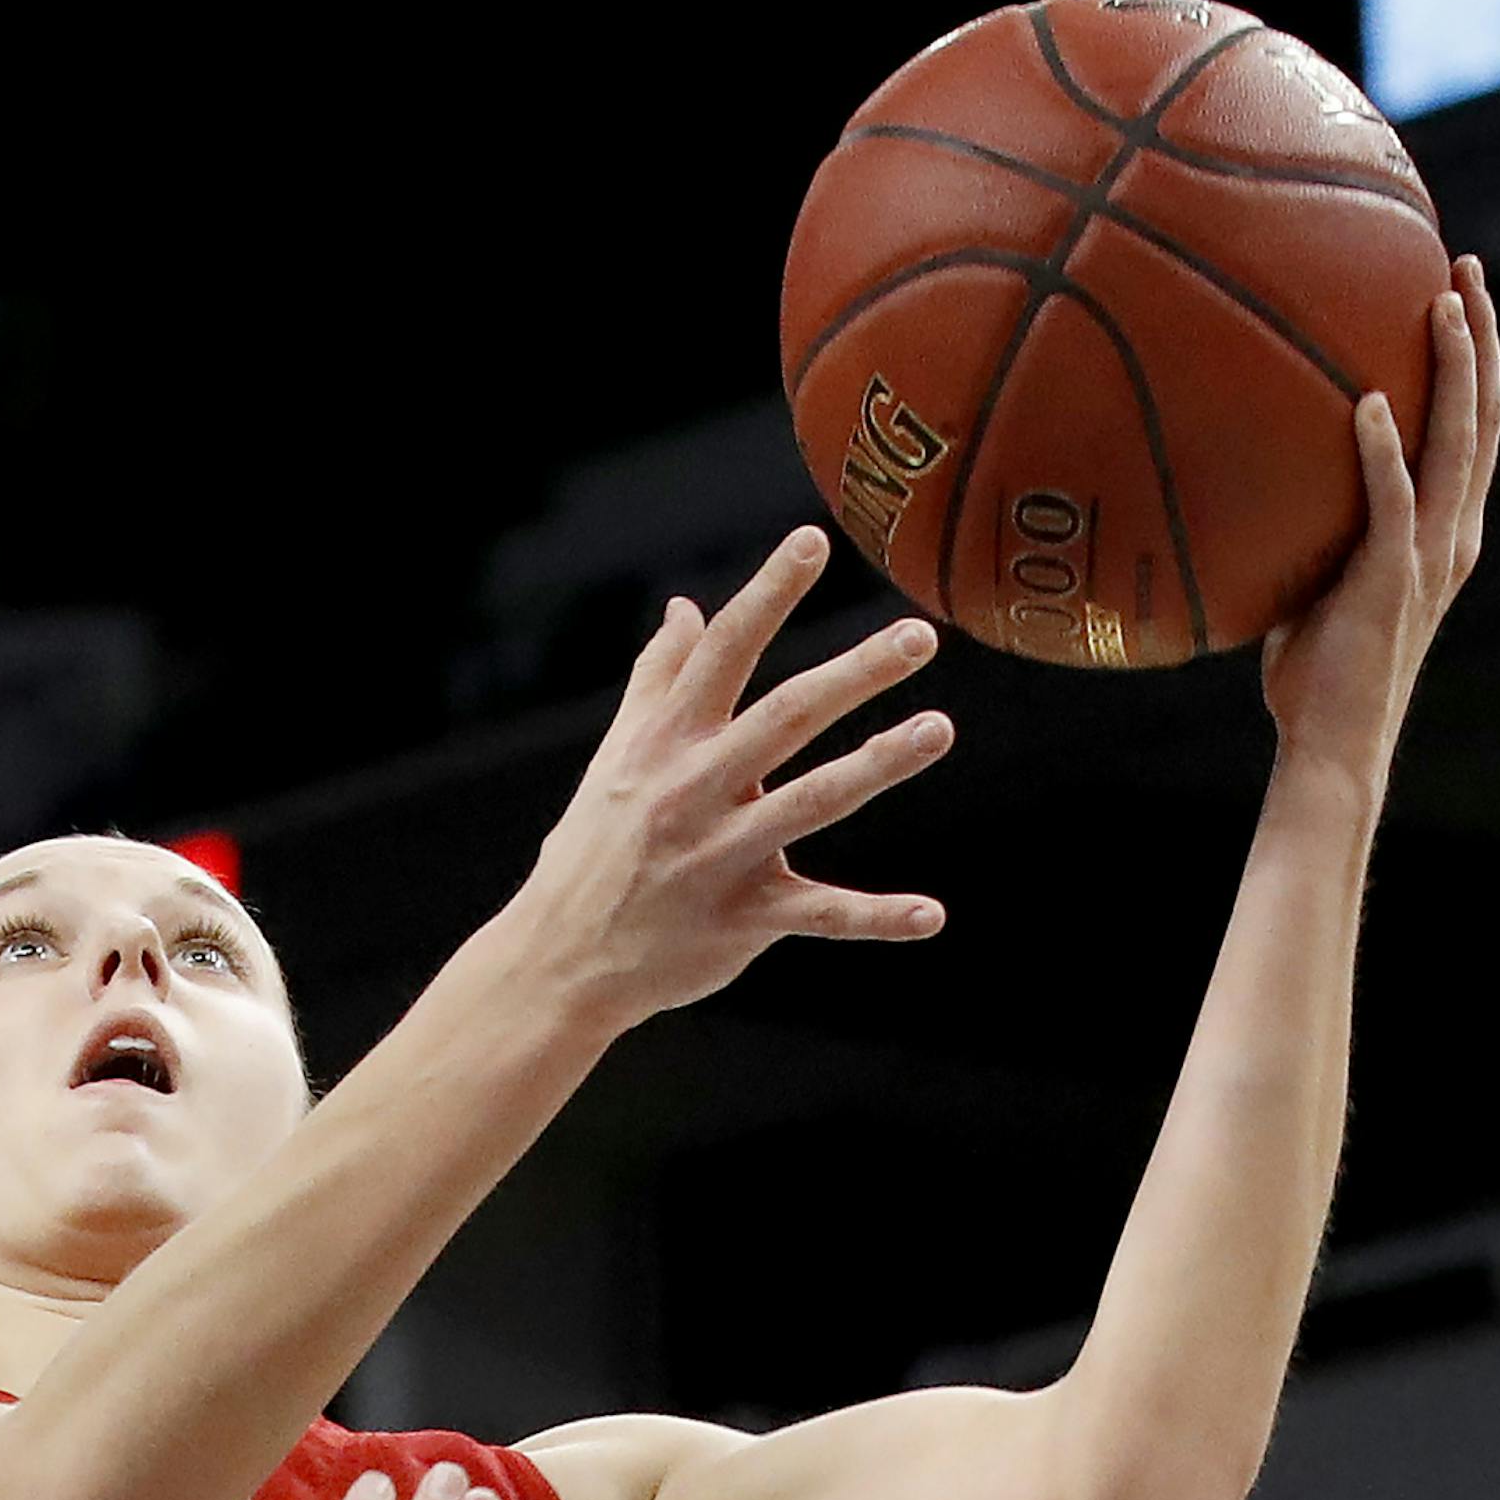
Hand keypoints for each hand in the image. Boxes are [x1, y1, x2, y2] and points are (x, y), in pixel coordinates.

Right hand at [520, 529, 953, 1026]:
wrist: (560, 959)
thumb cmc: (594, 850)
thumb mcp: (616, 758)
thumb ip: (657, 680)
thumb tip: (684, 608)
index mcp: (665, 742)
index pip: (723, 653)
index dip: (767, 595)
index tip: (813, 541)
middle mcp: (693, 790)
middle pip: (785, 717)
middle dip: (853, 674)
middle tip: (920, 635)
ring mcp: (719, 855)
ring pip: (811, 800)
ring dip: (878, 764)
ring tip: (939, 729)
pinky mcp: (742, 919)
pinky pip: (819, 915)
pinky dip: (876, 918)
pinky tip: (931, 915)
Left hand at [1261, 255, 1499, 799]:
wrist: (1331, 741)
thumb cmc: (1317, 670)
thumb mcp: (1320, 578)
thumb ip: (1313, 525)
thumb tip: (1256, 475)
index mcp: (1446, 530)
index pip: (1474, 427)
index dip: (1478, 358)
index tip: (1460, 293)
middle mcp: (1453, 533)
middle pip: (1483, 415)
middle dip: (1481, 336)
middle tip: (1465, 267)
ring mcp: (1428, 555)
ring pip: (1457, 443)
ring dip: (1454, 370)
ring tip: (1440, 305)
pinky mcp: (1391, 580)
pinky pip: (1392, 502)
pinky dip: (1384, 451)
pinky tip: (1370, 403)